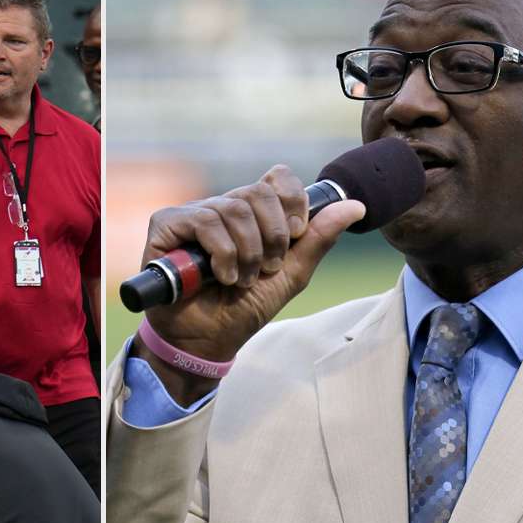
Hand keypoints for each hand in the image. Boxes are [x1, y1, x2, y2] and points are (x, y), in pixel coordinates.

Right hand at [141, 166, 366, 362]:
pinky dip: (222, 252)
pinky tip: (220, 276)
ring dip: (246, 252)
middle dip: (271, 238)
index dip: (292, 204)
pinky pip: (204, 220)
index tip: (295, 236)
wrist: (206, 343)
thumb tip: (355, 206)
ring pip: (234, 208)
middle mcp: (222, 208)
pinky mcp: (167, 225)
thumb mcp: (290, 275)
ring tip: (240, 280)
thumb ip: (318, 239)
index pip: (277, 179)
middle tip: (265, 269)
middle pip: (259, 193)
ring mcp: (193, 215)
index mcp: (252, 215)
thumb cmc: (242, 310)